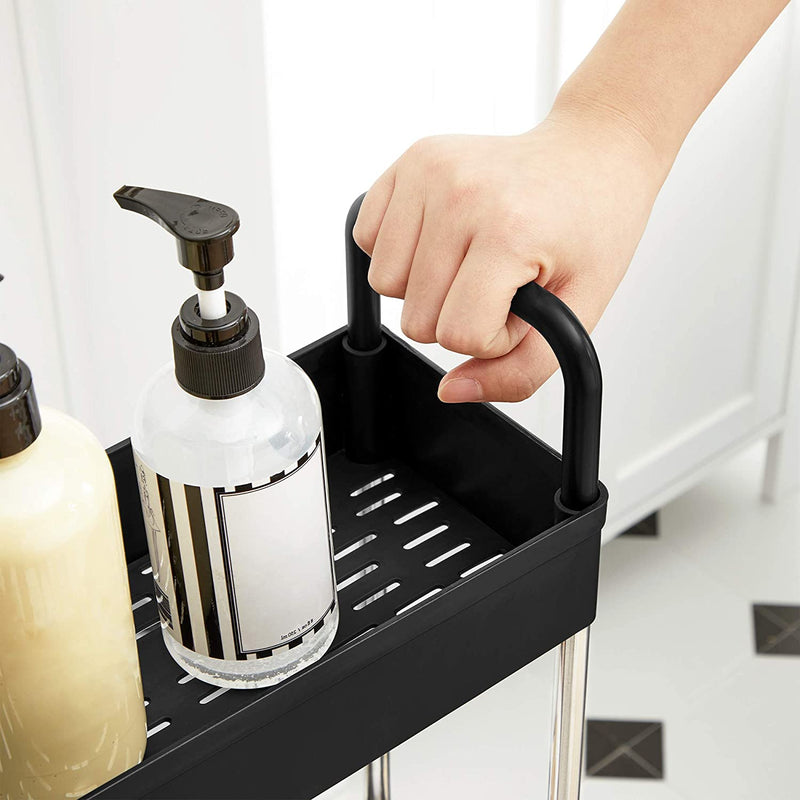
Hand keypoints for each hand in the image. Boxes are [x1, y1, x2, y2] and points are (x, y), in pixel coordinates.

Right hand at [353, 104, 667, 402]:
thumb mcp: (577, 314)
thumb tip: (451, 390)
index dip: (492, 338)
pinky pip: (367, 239)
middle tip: (501, 279)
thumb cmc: (591, 228)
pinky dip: (401, 252)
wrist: (593, 155)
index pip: (459, 336)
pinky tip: (443, 238)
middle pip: (416, 319)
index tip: (521, 306)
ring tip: (472, 258)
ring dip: (425, 287)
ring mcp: (427, 170)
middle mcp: (458, 193)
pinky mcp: (409, 161)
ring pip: (383, 284)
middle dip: (459, 314)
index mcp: (508, 231)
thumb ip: (519, 372)